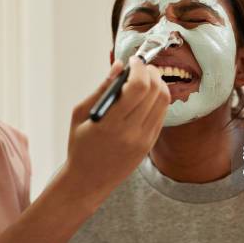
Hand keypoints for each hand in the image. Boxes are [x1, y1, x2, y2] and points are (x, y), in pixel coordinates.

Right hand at [65, 56, 169, 207]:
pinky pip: (161, 115)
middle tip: (141, 66)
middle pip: (155, 92)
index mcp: (110, 124)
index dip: (139, 68)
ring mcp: (144, 140)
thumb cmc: (80, 145)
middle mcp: (132, 133)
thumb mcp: (80, 114)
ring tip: (145, 78)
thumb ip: (102, 88)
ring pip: (163, 102)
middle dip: (151, 72)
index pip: (138, 88)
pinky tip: (146, 96)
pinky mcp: (150, 145)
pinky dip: (158, 99)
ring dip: (158, 84)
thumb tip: (120, 65)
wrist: (88, 181)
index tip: (133, 60)